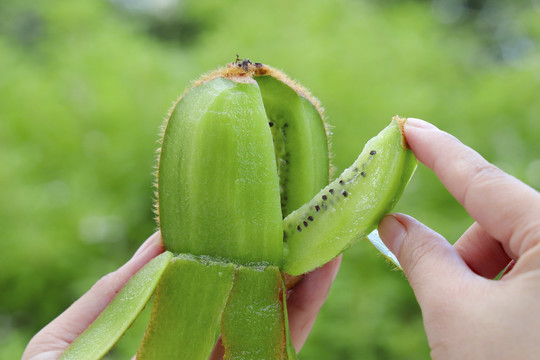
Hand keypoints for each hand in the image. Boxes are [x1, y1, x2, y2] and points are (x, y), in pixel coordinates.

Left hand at [23, 232, 339, 359]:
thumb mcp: (64, 347)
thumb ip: (113, 296)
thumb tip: (161, 240)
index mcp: (156, 341)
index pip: (197, 288)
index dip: (223, 250)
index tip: (245, 212)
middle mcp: (196, 355)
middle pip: (244, 299)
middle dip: (273, 255)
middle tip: (295, 213)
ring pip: (272, 320)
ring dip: (301, 275)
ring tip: (318, 229)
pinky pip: (279, 347)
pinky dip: (304, 309)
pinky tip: (321, 269)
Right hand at [379, 118, 539, 358]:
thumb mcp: (455, 312)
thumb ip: (419, 255)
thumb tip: (391, 222)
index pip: (480, 179)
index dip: (435, 151)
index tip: (406, 127)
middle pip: (498, 224)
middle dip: (463, 254)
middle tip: (447, 296)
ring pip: (512, 252)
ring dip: (481, 279)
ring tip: (480, 327)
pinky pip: (529, 273)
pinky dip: (502, 293)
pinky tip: (501, 331)